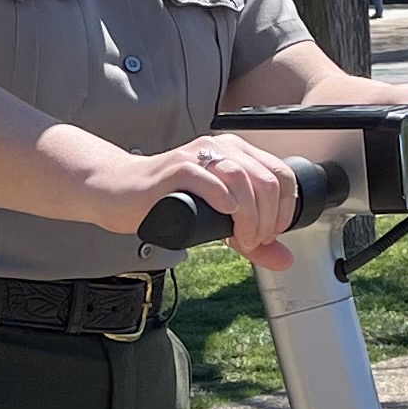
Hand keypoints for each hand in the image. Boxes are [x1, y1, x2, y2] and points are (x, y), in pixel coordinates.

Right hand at [110, 131, 308, 267]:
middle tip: (253, 241)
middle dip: (267, 219)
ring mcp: (198, 156)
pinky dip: (223, 199)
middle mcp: (221, 148)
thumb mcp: (218, 222)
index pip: (281, 175)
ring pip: (241, 179)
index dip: (285, 210)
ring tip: (240, 238)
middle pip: (265, 180)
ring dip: (249, 216)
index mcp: (237, 153)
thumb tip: (285, 260)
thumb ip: (252, 240)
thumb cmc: (169, 203)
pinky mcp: (176, 168)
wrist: (122, 193)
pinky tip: (224, 215)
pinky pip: (208, 178)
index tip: (271, 234)